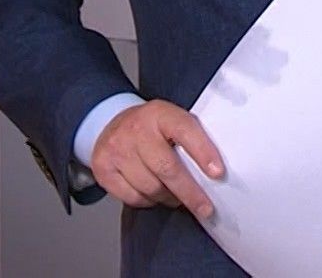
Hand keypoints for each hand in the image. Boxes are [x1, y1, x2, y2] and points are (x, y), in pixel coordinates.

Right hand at [90, 100, 224, 220]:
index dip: (203, 152)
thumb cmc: (152, 128)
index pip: (184, 130)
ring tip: (176, 195)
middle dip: (190, 193)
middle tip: (206, 209)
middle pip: (167, 168)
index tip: (218, 173)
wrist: (110, 122)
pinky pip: (133, 197)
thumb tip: (216, 174)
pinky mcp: (103, 167)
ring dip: (169, 198)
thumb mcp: (172, 121)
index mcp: (160, 113)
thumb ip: (192, 139)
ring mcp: (117, 148)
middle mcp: (136, 129)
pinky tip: (152, 192)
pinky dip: (148, 201)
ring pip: (150, 188)